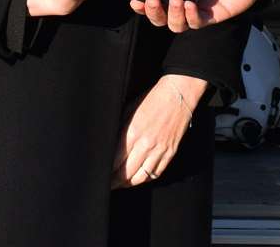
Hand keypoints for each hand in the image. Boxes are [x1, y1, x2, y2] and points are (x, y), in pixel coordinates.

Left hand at [111, 74, 206, 188]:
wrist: (177, 95)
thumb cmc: (151, 99)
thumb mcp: (129, 110)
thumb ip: (120, 129)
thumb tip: (109, 144)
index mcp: (132, 133)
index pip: (115, 161)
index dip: (107, 171)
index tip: (101, 175)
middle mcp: (145, 145)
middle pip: (126, 173)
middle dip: (115, 182)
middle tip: (108, 185)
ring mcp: (159, 151)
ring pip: (141, 177)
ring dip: (129, 184)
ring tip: (122, 185)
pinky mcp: (170, 153)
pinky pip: (156, 173)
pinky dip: (146, 179)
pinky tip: (139, 178)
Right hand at [129, 0, 269, 32]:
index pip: (150, 0)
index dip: (140, 3)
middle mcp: (180, 0)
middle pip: (158, 17)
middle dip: (151, 12)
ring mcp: (195, 9)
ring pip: (175, 24)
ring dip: (171, 15)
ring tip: (174, 0)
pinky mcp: (210, 15)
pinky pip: (196, 23)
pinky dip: (191, 17)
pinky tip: (190, 5)